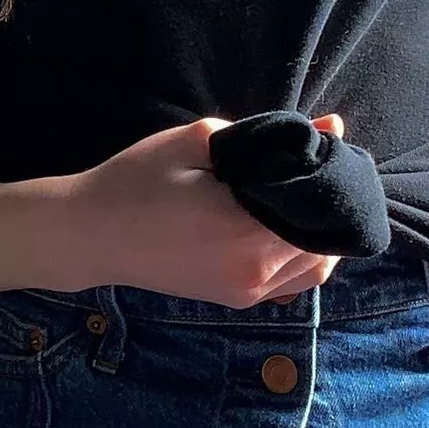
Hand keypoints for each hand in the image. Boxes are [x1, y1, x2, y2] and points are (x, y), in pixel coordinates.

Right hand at [58, 110, 346, 305]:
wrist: (93, 234)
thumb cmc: (138, 181)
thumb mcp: (197, 141)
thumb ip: (264, 136)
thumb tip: (326, 128)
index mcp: (250, 232)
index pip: (323, 204)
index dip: (335, 170)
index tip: (331, 139)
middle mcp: (258, 272)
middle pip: (328, 240)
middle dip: (333, 199)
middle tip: (323, 159)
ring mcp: (248, 291)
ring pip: (316, 266)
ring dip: (323, 230)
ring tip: (310, 189)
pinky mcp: (236, 299)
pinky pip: (292, 281)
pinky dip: (304, 252)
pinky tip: (290, 220)